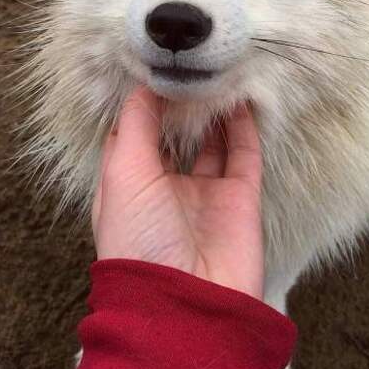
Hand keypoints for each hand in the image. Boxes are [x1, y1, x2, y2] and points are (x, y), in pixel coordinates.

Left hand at [92, 86, 263, 298]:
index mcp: (130, 184)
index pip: (134, 134)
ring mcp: (204, 191)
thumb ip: (135, 126)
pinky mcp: (239, 197)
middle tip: (189, 66)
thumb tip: (143, 85)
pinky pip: (243, 154)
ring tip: (216, 76)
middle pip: (175, 135)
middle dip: (181, 104)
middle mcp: (166, 186)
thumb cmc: (139, 239)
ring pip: (211, 141)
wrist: (188, 303)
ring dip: (213, 112)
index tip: (151, 66)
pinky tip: (241, 99)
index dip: (141, 102)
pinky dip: (244, 127)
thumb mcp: (123, 174)